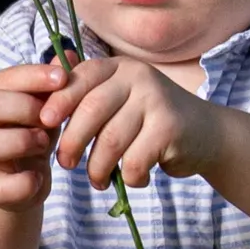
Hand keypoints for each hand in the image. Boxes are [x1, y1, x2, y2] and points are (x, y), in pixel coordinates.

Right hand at [0, 60, 65, 209]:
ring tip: (45, 144)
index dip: (33, 76)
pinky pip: (1, 186)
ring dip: (22, 141)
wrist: (24, 179)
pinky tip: (40, 176)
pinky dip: (25, 182)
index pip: (5, 78)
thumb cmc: (34, 132)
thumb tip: (67, 54)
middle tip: (51, 118)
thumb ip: (54, 82)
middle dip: (25, 108)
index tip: (62, 78)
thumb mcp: (47, 105)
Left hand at [41, 53, 224, 191]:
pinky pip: (134, 161)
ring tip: (98, 181)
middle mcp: (139, 76)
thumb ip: (89, 98)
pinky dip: (129, 178)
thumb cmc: (152, 122)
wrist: (207, 135)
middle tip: (66, 164)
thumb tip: (42, 103)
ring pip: (111, 141)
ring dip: (98, 169)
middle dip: (72, 141)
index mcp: (120, 67)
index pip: (81, 78)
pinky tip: (135, 178)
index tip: (44, 122)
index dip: (58, 100)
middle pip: (91, 109)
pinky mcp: (170, 127)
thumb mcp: (122, 102)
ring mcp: (157, 100)